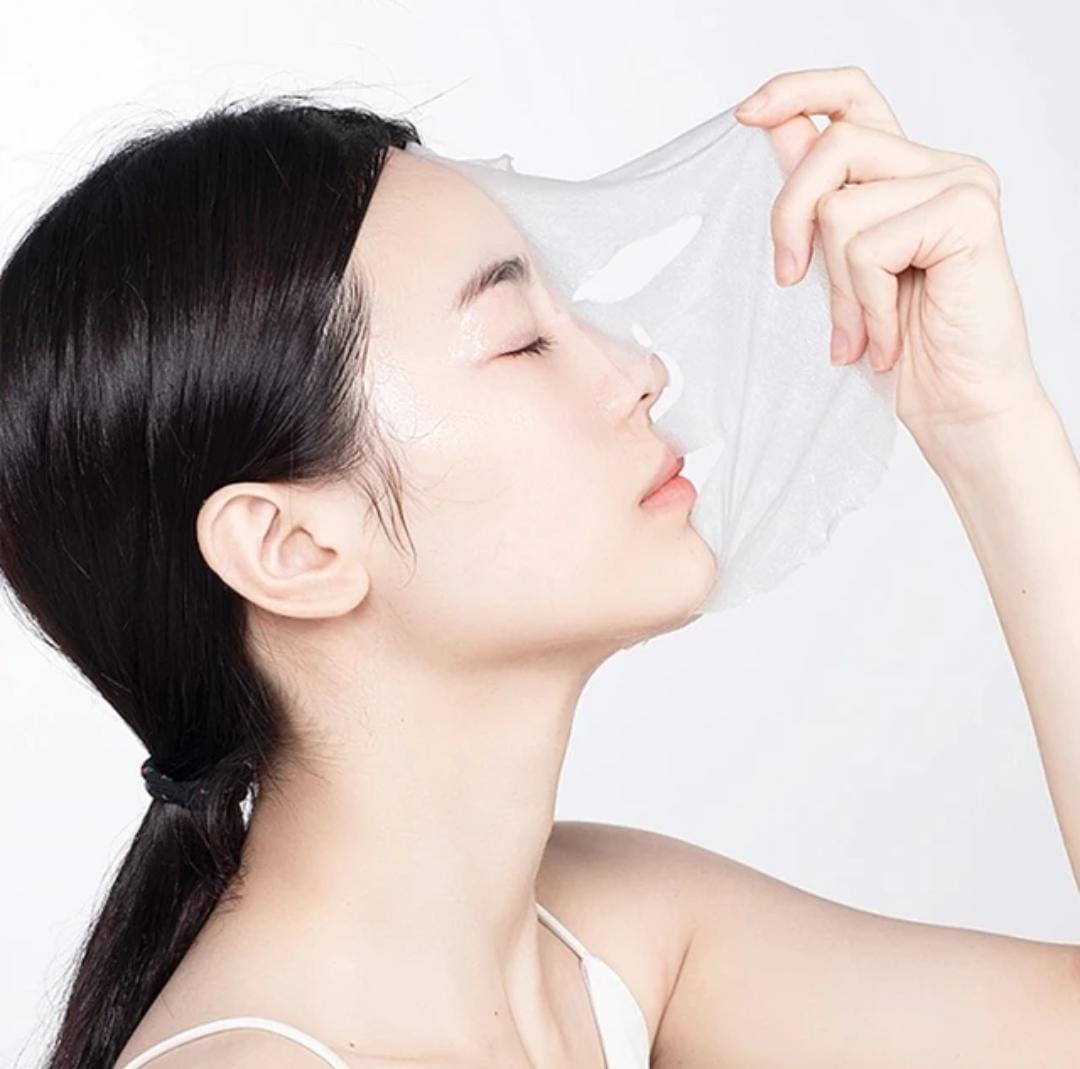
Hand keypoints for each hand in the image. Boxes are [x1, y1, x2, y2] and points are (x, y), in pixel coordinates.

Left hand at [733, 65, 1049, 452]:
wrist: (957, 409)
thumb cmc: (900, 351)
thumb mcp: (838, 275)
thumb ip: (816, 210)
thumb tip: (767, 139)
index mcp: (900, 173)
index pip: (849, 98)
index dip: (796, 92)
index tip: (745, 116)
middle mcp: (934, 166)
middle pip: (831, 146)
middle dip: (790, 220)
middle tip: (791, 283)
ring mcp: (959, 183)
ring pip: (842, 206)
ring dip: (837, 290)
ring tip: (854, 336)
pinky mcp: (968, 214)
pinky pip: (871, 247)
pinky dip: (866, 308)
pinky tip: (884, 343)